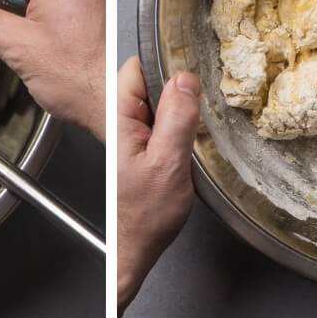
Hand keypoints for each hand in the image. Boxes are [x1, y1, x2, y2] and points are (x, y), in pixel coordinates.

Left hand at [117, 58, 200, 313]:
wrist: (134, 247)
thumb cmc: (145, 215)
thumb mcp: (168, 163)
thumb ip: (176, 118)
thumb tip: (185, 78)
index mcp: (118, 119)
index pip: (137, 70)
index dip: (165, 69)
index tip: (191, 81)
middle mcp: (119, 123)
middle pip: (148, 85)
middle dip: (174, 91)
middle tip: (198, 109)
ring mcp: (128, 136)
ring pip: (156, 105)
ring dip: (177, 111)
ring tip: (194, 128)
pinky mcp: (139, 149)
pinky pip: (159, 124)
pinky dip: (175, 127)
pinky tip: (186, 143)